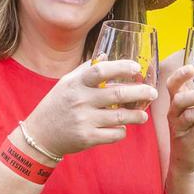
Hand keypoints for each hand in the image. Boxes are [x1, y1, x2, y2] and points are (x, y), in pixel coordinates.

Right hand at [24, 58, 156, 155]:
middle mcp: (81, 100)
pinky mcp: (87, 138)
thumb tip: (106, 55)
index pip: (101, 70)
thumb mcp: (66, 83)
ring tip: (143, 115)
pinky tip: (123, 128)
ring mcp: (84, 120)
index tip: (136, 69)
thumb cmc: (56, 105)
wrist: (40, 135)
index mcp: (76, 84)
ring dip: (137, 116)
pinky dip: (122, 131)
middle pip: (118, 94)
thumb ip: (85, 69)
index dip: (121, 67)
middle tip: (153, 93)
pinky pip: (114, 134)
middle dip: (141, 92)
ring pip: (120, 117)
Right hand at [166, 65, 193, 174]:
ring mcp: (179, 128)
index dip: (179, 76)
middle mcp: (174, 113)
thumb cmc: (193, 128)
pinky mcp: (187, 141)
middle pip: (179, 100)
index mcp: (176, 102)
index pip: (172, 85)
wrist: (184, 159)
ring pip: (190, 116)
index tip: (191, 67)